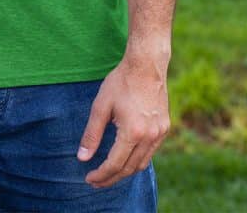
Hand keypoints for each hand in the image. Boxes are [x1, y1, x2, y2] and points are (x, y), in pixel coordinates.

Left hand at [76, 55, 170, 187]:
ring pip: (142, 163)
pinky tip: (126, 156)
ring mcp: (159, 133)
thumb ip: (92, 134)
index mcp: (132, 132)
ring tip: (109, 172)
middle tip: (97, 181)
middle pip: (129, 168)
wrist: (146, 65)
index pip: (115, 164)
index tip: (89, 179)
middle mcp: (149, 136)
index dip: (101, 175)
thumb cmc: (121, 82)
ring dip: (125, 171)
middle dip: (112, 178)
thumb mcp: (101, 106)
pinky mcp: (164, 128)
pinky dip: (137, 159)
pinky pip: (150, 152)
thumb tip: (82, 158)